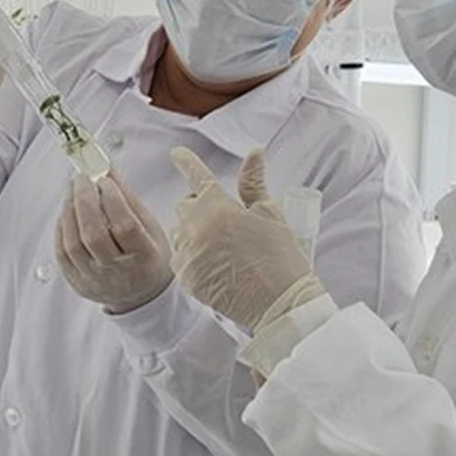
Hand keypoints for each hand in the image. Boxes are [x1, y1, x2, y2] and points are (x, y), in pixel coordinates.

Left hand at [55, 172, 173, 313]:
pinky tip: (67, 211)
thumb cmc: (148, 257)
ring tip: (72, 190)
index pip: (125, 227)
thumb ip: (127, 198)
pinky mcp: (77, 283)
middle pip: (94, 235)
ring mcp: (95, 280)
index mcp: (144, 258)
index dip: (112, 200)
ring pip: (73, 244)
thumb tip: (106, 169)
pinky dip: (61, 228)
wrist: (141, 295)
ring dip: (69, 210)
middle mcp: (119, 273)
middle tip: (81, 178)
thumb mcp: (150, 227)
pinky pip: (62, 253)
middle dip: (84, 200)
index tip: (104, 180)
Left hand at [169, 147, 313, 330]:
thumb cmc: (279, 255)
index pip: (196, 176)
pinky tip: (213, 263)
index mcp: (217, 206)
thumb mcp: (269, 213)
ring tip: (220, 245)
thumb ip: (253, 182)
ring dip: (193, 231)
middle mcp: (196, 228)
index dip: (186, 161)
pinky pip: (180, 258)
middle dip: (198, 205)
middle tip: (221, 217)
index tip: (176, 154)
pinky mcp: (186, 278)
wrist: (278, 302)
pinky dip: (191, 256)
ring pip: (179, 232)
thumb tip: (253, 153)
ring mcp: (188, 254)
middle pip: (184, 205)